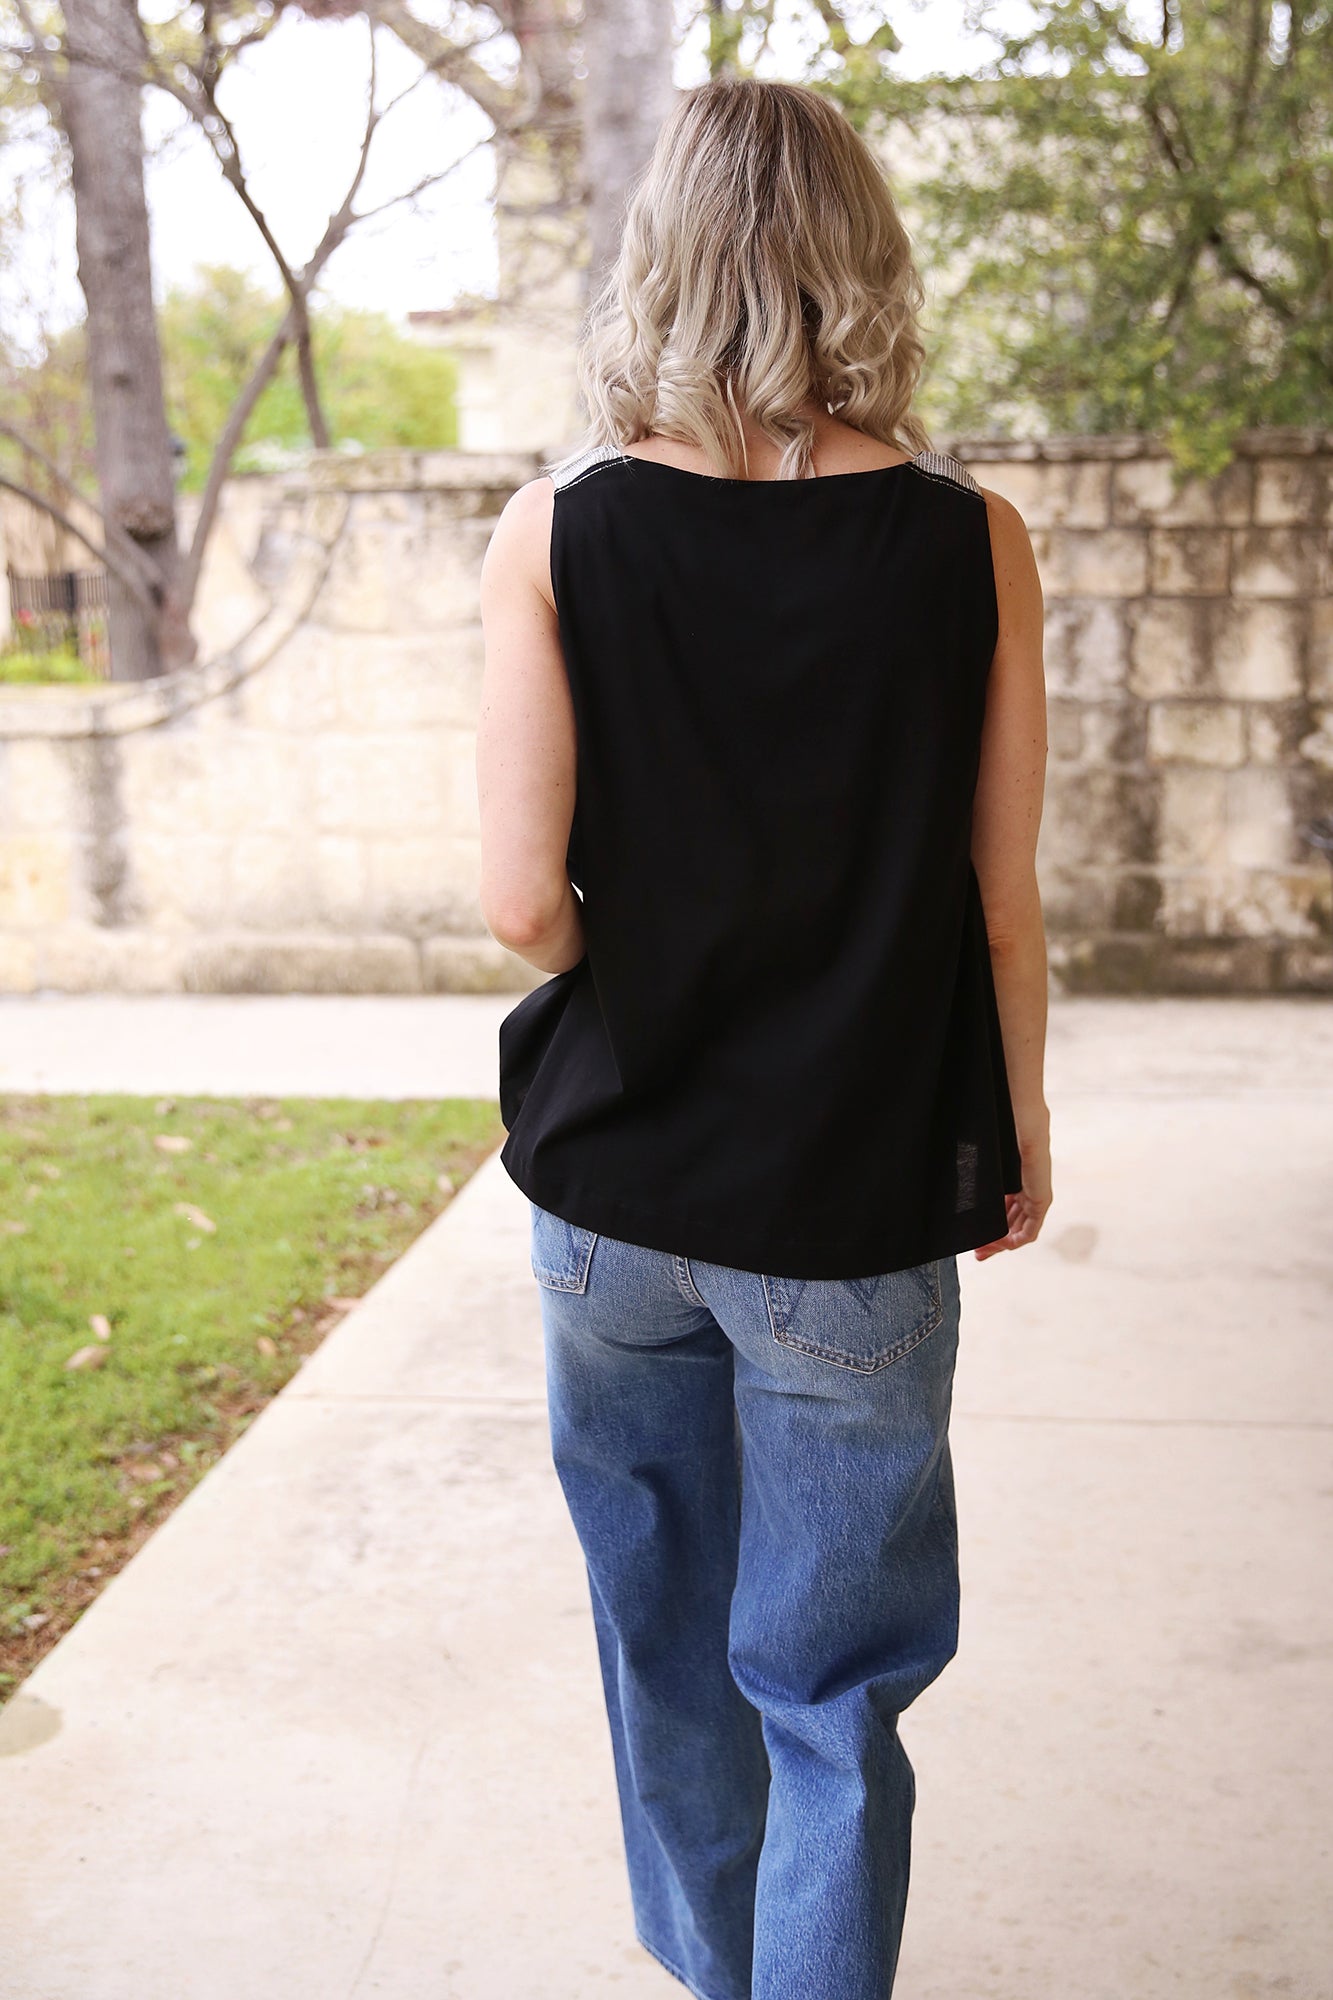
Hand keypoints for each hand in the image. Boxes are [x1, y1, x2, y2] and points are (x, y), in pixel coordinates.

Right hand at [973, 1129, 1051, 1258]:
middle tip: (977, 1252)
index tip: (973, 1239)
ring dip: (1002, 1244)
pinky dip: (1015, 1240)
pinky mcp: (1042, 1199)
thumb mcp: (987, 1162)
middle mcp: (1027, 1189)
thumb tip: (951, 1181)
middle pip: (1012, 1224)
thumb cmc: (1004, 1131)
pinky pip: (1031, 1230)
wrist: (1022, 1122)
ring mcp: (1036, 1195)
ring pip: (1020, 1230)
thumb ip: (978, 1177)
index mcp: (1016, 1180)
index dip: (990, 1228)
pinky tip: (999, 1244)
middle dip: (994, 1241)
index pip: (1005, 1211)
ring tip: (982, 1250)